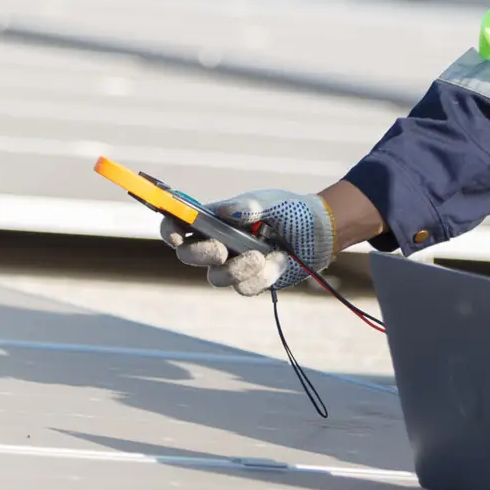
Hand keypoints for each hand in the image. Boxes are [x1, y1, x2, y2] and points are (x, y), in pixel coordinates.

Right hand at [159, 189, 334, 295]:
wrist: (319, 231)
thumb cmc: (289, 210)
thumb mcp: (270, 201)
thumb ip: (247, 205)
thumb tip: (221, 210)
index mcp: (214, 220)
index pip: (180, 225)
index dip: (170, 230)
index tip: (176, 233)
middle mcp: (218, 244)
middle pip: (189, 255)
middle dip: (200, 254)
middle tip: (220, 249)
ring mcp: (233, 265)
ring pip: (216, 278)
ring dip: (236, 269)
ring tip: (261, 256)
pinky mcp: (252, 281)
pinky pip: (245, 288)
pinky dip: (263, 276)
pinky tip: (279, 260)